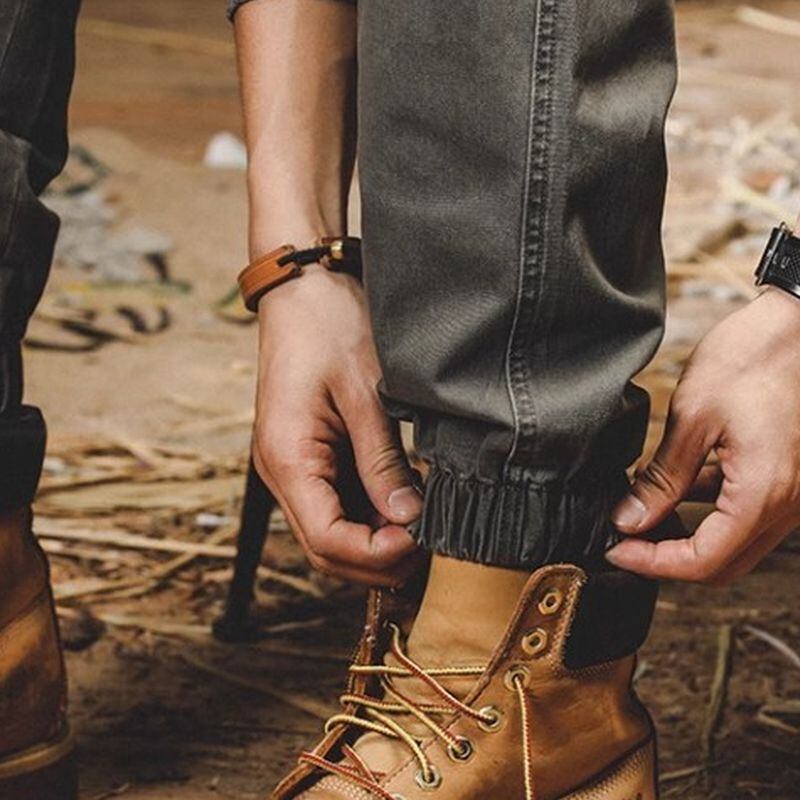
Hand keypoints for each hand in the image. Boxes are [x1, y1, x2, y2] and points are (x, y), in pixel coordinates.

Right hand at [252, 266, 421, 585]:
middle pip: (326, 549)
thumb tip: (407, 519)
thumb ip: (382, 462)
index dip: (376, 554)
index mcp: (287, 458)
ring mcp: (293, 467)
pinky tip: (405, 500)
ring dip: (376, 540)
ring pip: (332, 532)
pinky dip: (370, 515)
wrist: (303, 290)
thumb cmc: (329, 326)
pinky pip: (337, 504)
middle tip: (430, 543)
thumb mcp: (365, 393)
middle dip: (378, 558)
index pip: (327, 540)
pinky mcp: (309, 458)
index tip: (422, 539)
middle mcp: (282, 472)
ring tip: (423, 522)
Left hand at [608, 287, 799, 584]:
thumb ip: (663, 478)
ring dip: (688, 536)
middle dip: (668, 559)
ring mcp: (793, 493)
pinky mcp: (787, 476)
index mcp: (764, 494)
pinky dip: (709, 511)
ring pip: (734, 542)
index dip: (653, 563)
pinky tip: (675, 487)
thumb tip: (629, 519)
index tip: (614, 548)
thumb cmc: (753, 359)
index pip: (704, 561)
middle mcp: (788, 505)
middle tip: (623, 540)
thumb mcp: (693, 417)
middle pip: (723, 563)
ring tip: (639, 515)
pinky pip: (745, 512)